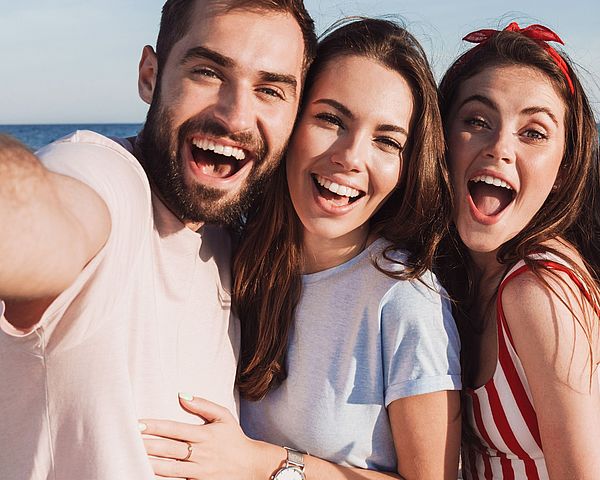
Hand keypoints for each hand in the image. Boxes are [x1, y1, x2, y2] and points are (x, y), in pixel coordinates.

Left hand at [139, 394, 259, 478]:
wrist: (252, 465)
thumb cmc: (234, 438)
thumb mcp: (224, 416)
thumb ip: (203, 405)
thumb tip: (181, 395)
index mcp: (204, 435)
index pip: (175, 429)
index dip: (156, 426)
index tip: (138, 423)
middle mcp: (200, 453)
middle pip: (168, 449)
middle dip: (147, 444)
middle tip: (127, 439)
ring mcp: (199, 471)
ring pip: (169, 468)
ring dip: (150, 463)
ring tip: (132, 457)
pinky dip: (162, 478)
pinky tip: (147, 474)